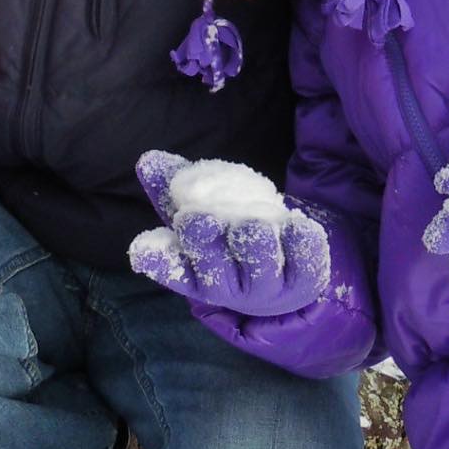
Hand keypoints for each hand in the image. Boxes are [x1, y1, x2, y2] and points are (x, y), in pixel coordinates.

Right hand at [130, 150, 330, 316]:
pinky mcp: (305, 280)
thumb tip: (149, 160)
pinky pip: (305, 260)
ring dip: (253, 242)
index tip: (144, 248)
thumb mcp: (204, 210)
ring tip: (252, 225)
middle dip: (204, 245)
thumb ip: (175, 186)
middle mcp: (231, 288)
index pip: (173, 271)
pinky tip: (295, 223)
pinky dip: (299, 240)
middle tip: (201, 220)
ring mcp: (270, 287)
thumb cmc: (232, 238)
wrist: (289, 273)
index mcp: (198, 273)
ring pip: (259, 267)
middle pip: (213, 270)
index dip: (159, 261)